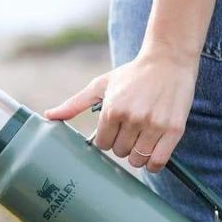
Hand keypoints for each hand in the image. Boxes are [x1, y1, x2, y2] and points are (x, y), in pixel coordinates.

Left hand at [42, 47, 197, 171]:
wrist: (169, 60)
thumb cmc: (132, 74)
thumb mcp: (100, 85)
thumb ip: (75, 104)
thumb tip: (48, 116)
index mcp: (112, 109)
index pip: (103, 144)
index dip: (108, 139)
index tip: (116, 129)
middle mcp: (133, 118)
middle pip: (120, 152)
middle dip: (123, 145)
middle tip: (131, 130)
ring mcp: (154, 124)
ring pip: (138, 159)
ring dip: (138, 154)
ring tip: (142, 138)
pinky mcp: (174, 129)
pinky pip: (158, 161)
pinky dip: (153, 162)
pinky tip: (153, 151)